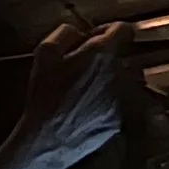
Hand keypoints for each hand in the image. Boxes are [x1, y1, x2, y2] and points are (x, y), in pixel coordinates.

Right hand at [11, 19, 128, 168]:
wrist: (50, 138)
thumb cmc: (46, 94)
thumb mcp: (44, 53)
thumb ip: (66, 33)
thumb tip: (80, 31)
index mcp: (103, 54)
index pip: (124, 29)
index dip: (108, 30)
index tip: (93, 38)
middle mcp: (121, 74)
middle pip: (122, 56)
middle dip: (105, 58)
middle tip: (81, 68)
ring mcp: (124, 99)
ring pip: (122, 79)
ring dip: (107, 79)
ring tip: (83, 90)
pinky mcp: (122, 118)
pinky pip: (119, 101)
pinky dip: (106, 100)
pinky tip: (84, 107)